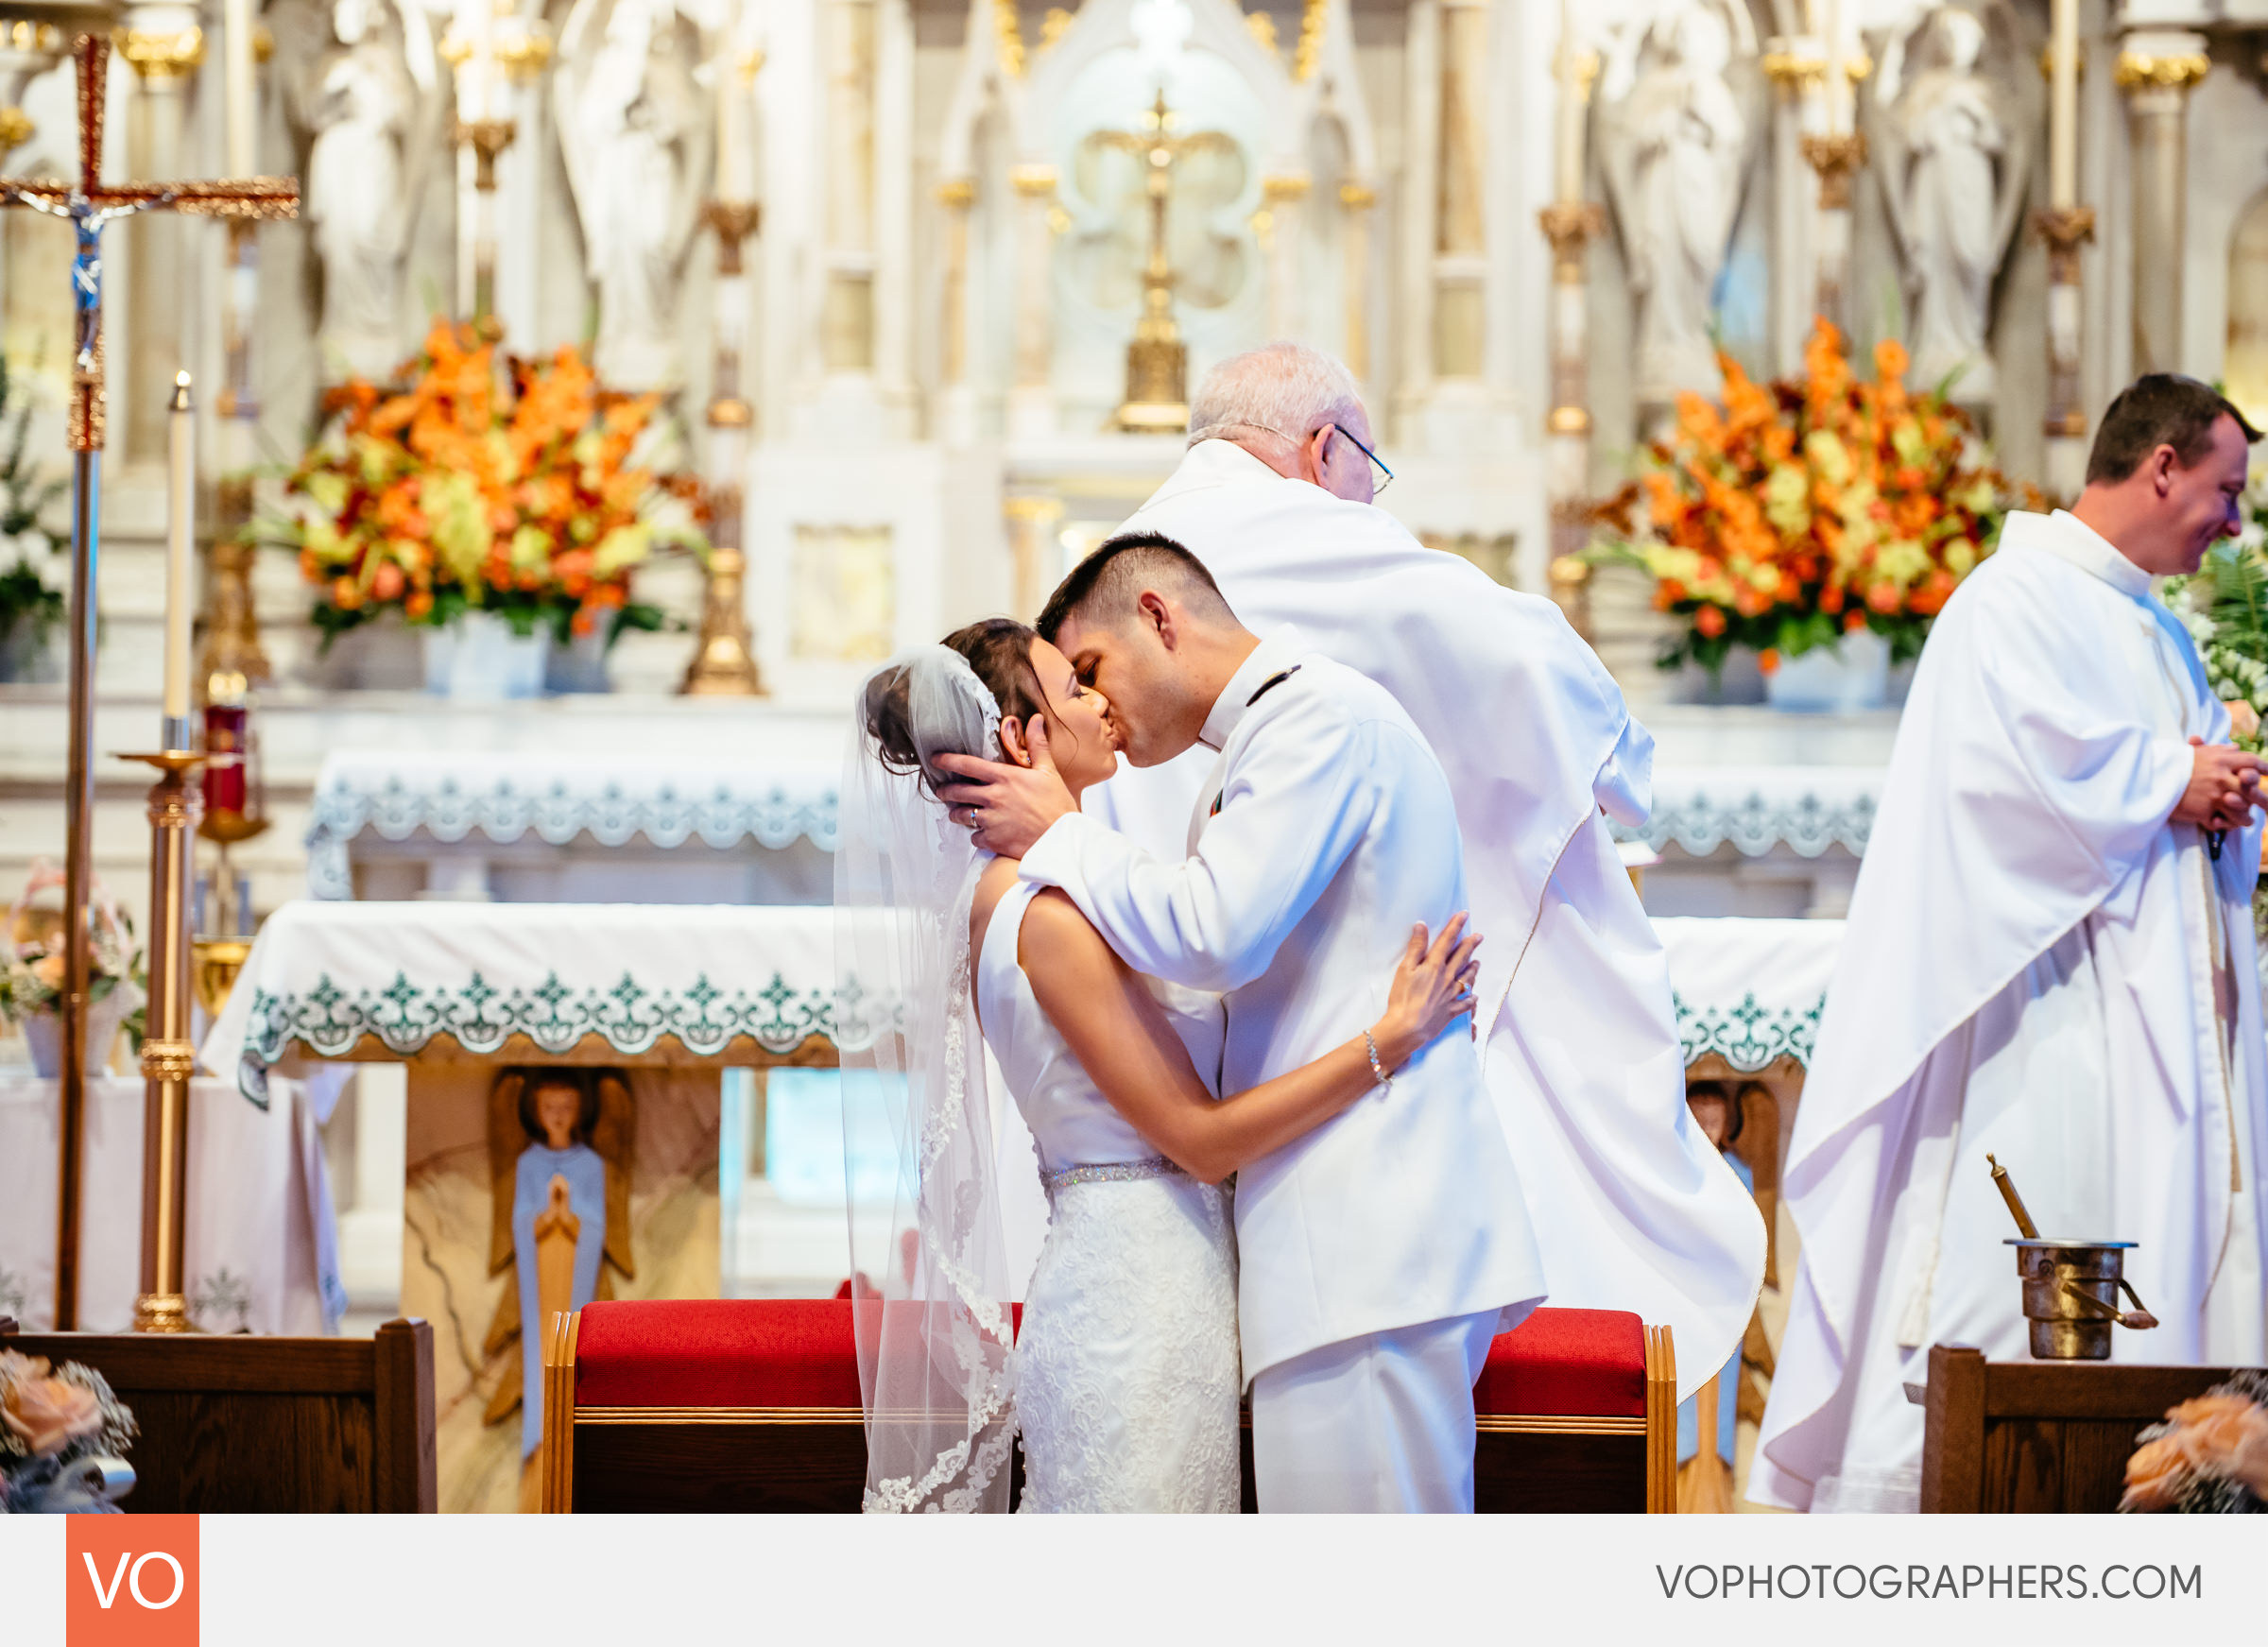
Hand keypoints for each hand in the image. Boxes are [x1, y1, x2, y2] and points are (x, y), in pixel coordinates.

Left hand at [932, 718, 1078, 856]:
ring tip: (959, 813)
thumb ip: (1037, 745)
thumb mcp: (1049, 772)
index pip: (967, 764)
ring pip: (961, 815)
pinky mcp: (992, 840)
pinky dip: (977, 835)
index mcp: (1004, 777)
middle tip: (942, 790)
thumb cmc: (1058, 805)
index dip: (947, 760)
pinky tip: (983, 833)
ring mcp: (990, 820)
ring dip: (957, 813)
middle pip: (957, 791)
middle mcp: (993, 797)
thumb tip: (1035, 719)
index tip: (935, 759)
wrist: (1063, 839)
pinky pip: (974, 836)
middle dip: (945, 791)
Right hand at [1371, 915, 1482, 1071]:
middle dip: (1470, 945)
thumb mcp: (1405, 969)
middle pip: (1462, 957)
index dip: (1456, 926)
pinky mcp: (1450, 1011)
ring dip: (1473, 969)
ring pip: (1467, 979)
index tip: (1464, 915)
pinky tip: (1474, 997)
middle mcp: (1447, 978)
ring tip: (1478, 963)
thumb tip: (1421, 926)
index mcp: (1435, 966)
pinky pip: (1465, 1004)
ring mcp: (1451, 995)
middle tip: (1479, 936)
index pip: (1447, 941)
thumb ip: (1415, 947)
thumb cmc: (1402, 998)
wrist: (1408, 1027)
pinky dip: (1471, 999)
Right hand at [2171, 737, 2263, 831]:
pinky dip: (2224, 825)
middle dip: (2264, 799)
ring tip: (2247, 819)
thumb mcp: (2195, 752)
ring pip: (2242, 809)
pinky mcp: (2204, 810)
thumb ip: (2218, 750)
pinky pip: (2222, 822)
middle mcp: (2221, 776)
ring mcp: (2214, 795)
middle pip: (2252, 789)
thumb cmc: (2172, 765)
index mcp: (2220, 759)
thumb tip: (2236, 748)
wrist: (2150, 779)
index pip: (2251, 762)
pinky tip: (2223, 824)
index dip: (2263, 768)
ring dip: (2246, 816)